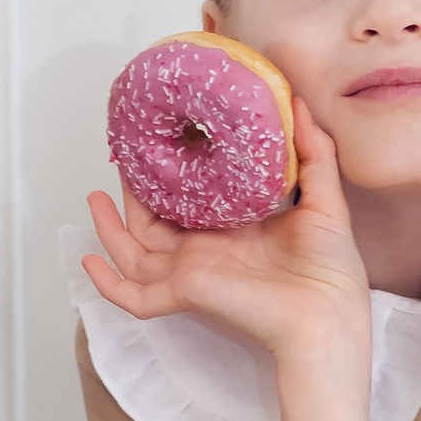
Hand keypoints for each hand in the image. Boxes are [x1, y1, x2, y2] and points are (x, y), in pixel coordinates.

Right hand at [81, 100, 373, 379]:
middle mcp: (205, 254)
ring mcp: (190, 274)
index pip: (189, 205)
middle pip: (152, 227)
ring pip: (134, 254)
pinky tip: (88, 260)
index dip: (170, 179)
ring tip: (94, 198)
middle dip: (131, 198)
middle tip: (122, 162)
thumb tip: (298, 103)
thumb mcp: (324, 199)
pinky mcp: (184, 292)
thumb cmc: (332, 273)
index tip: (161, 147)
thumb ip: (314, 153)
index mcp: (232, 235)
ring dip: (109, 230)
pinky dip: (107, 284)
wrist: (329, 316)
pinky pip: (133, 296)